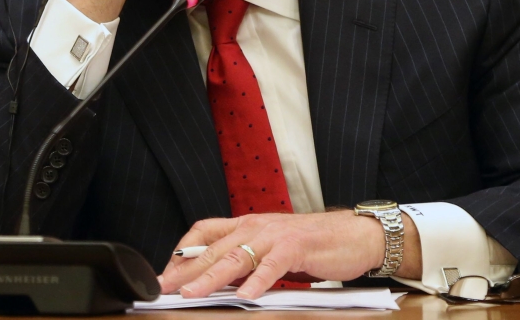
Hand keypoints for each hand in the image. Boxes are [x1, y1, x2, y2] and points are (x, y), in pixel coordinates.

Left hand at [158, 211, 419, 298]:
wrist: (355, 234)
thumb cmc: (313, 244)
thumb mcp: (271, 249)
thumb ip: (246, 260)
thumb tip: (217, 280)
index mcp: (247, 224)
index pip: (204, 232)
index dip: (182, 252)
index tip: (165, 272)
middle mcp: (256, 226)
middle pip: (213, 248)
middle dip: (185, 270)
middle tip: (164, 287)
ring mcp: (275, 236)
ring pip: (236, 257)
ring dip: (211, 277)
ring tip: (192, 294)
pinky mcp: (296, 248)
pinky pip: (272, 267)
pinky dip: (258, 282)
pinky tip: (245, 296)